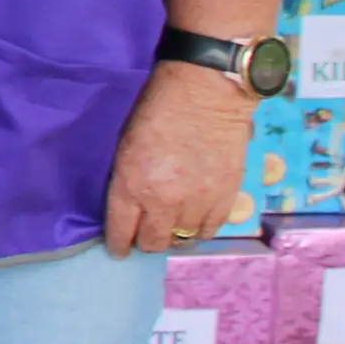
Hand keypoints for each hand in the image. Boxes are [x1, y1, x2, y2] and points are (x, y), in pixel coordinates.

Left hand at [104, 60, 253, 256]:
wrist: (206, 93)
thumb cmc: (157, 109)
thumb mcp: (125, 145)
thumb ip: (127, 179)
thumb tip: (130, 206)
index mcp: (131, 184)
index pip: (121, 231)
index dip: (119, 245)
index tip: (119, 250)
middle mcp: (163, 200)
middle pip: (153, 242)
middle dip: (146, 242)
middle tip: (145, 234)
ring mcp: (197, 202)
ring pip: (182, 240)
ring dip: (174, 236)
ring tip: (171, 227)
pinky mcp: (225, 198)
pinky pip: (210, 231)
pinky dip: (200, 230)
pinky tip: (193, 222)